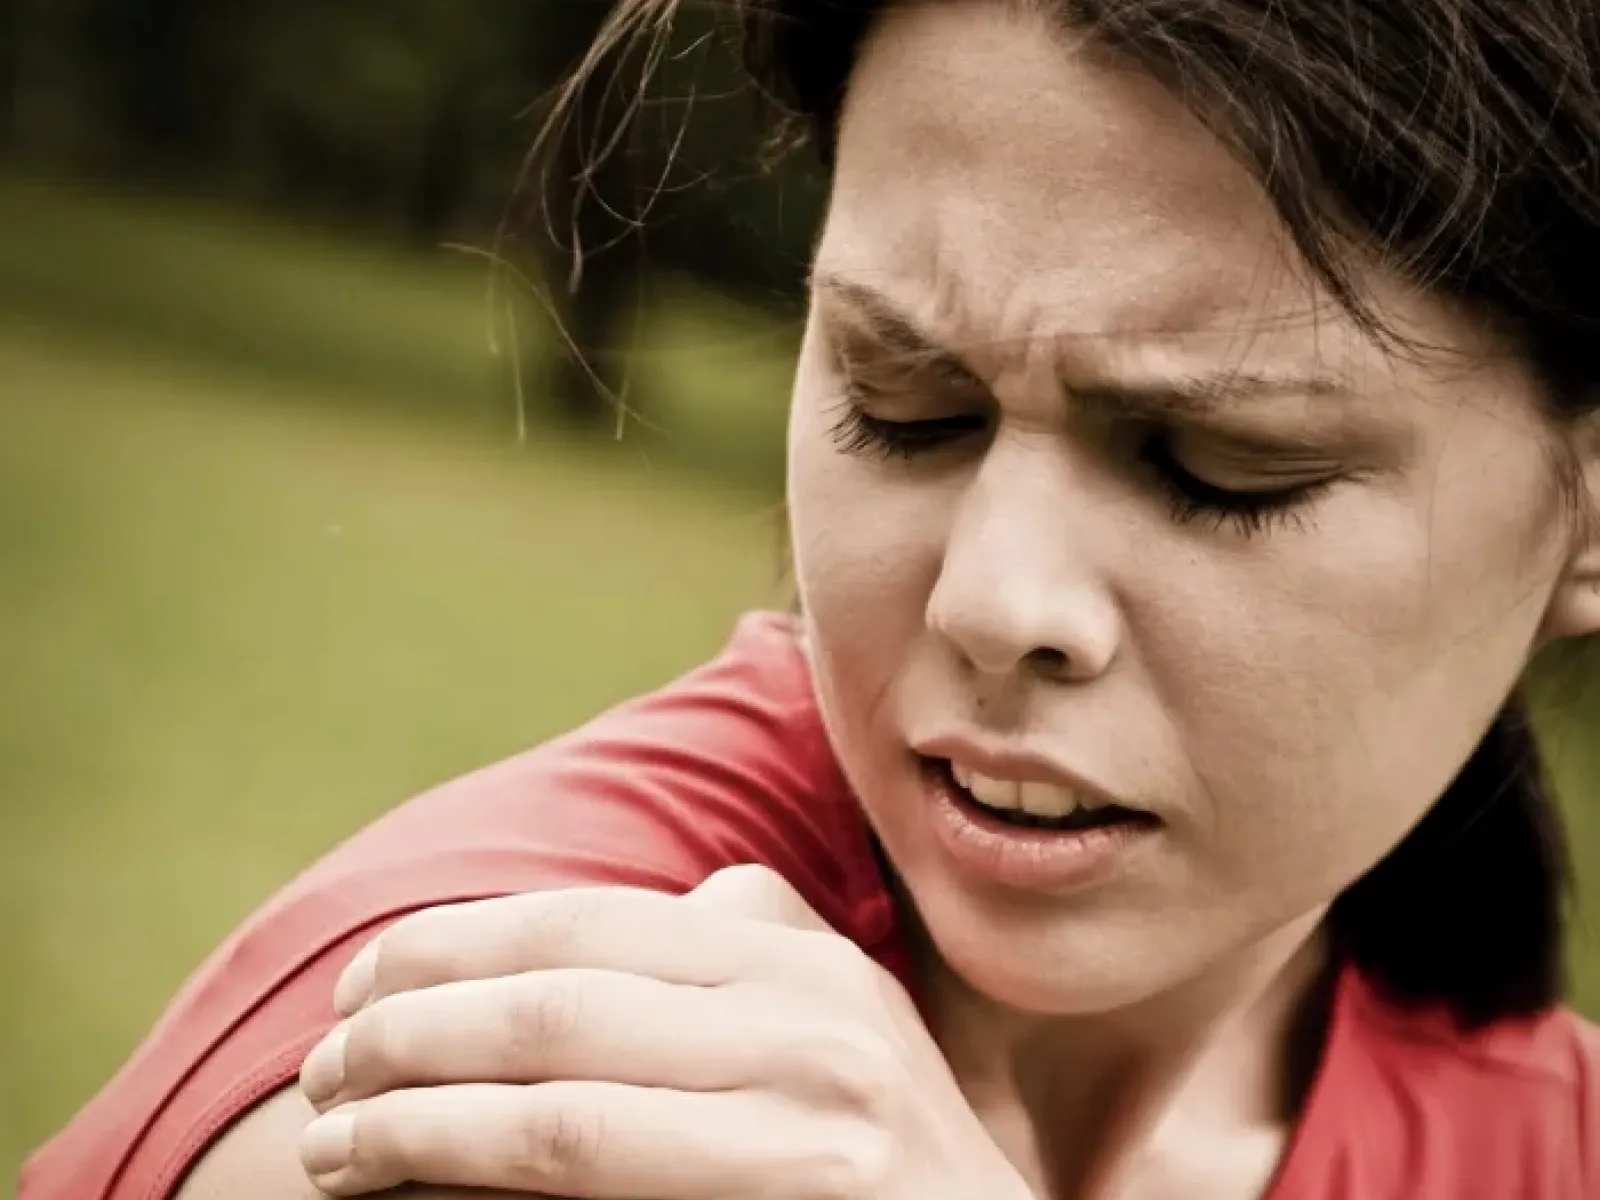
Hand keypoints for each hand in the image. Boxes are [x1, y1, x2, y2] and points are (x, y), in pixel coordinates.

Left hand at [296, 865, 1030, 1199]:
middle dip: (407, 1035)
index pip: (585, 922)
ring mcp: (810, 1123)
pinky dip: (481, 1181)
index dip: (449, 946)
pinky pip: (592, 1186)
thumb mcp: (835, 1010)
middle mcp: (808, 1021)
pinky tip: (419, 1187)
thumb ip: (748, 938)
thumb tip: (637, 902)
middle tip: (320, 1069)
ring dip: (415, 1123)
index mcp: (797, 955)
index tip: (359, 983)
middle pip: (553, 1009)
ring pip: (558, 1113)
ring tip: (333, 1143)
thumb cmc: (883, 1142)